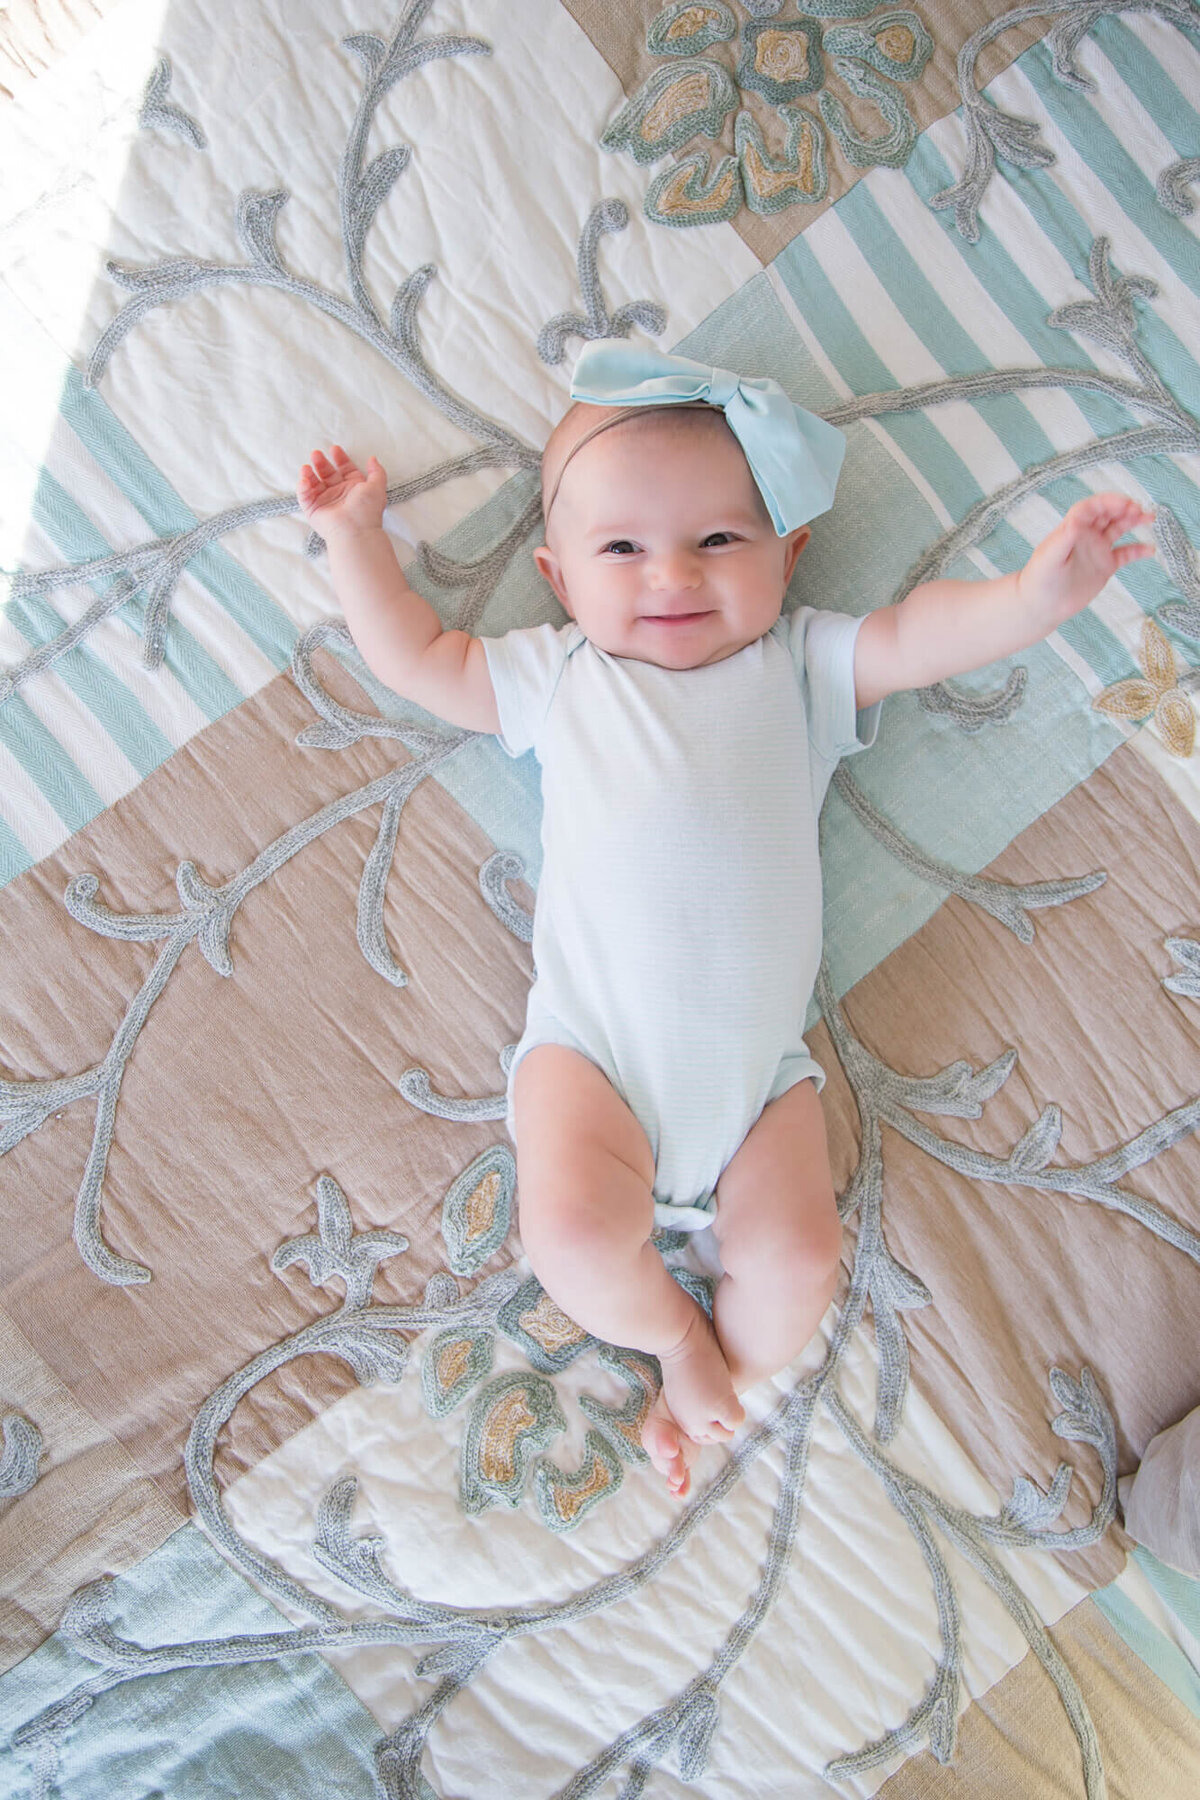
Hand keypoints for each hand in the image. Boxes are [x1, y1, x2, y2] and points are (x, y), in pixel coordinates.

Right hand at [297, 444, 387, 538]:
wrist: (355, 530)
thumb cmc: (367, 509)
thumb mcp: (377, 486)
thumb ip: (377, 471)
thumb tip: (373, 458)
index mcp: (353, 488)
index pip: (345, 469)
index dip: (340, 458)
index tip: (334, 449)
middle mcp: (339, 494)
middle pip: (327, 474)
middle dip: (321, 463)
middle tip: (316, 454)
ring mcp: (326, 502)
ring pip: (314, 484)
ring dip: (309, 474)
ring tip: (307, 467)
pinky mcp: (314, 511)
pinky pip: (305, 497)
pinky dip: (303, 488)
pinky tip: (305, 480)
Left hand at [1018, 492, 1154, 621]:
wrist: (1041, 606)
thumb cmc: (1039, 580)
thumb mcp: (1049, 557)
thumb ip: (1064, 539)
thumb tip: (1077, 519)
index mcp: (1072, 528)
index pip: (1093, 507)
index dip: (1109, 502)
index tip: (1125, 504)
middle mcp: (1086, 535)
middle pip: (1109, 513)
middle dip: (1125, 508)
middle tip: (1139, 511)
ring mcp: (1097, 549)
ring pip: (1119, 528)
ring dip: (1134, 521)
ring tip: (1149, 519)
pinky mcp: (1105, 566)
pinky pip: (1126, 554)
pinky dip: (1138, 550)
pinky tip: (1150, 550)